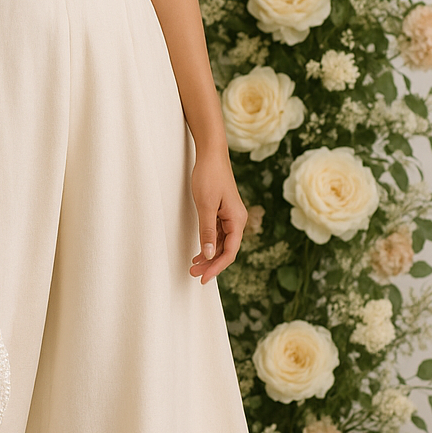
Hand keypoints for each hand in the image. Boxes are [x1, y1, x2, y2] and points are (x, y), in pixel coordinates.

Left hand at [189, 148, 247, 284]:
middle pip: (227, 250)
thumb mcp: (206, 206)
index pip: (230, 251)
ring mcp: (230, 216)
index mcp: (237, 220)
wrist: (211, 154)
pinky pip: (218, 234)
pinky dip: (209, 244)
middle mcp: (237, 220)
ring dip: (209, 255)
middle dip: (211, 264)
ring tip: (193, 265)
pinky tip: (200, 251)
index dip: (217, 267)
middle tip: (193, 273)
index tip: (203, 278)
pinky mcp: (223, 212)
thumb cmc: (209, 177)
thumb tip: (210, 255)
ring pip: (222, 243)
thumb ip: (208, 231)